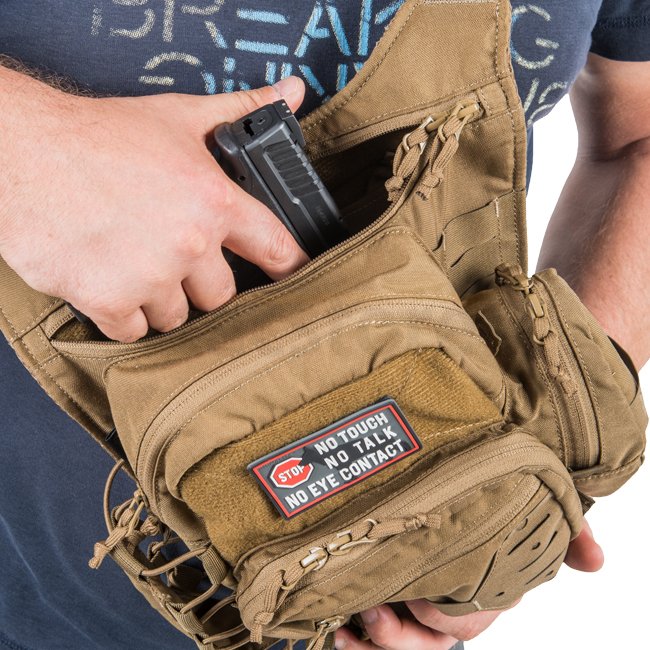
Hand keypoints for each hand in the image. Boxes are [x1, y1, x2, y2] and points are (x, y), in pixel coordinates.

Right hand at [0, 68, 306, 341]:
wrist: (21, 151)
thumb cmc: (99, 135)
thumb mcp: (179, 116)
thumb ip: (242, 110)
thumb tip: (291, 93)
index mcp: (214, 202)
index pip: (277, 248)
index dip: (292, 267)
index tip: (294, 279)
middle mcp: (188, 244)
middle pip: (221, 295)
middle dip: (201, 282)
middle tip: (174, 255)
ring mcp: (148, 276)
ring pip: (177, 316)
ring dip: (161, 299)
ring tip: (135, 263)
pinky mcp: (107, 301)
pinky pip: (135, 331)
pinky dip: (125, 315)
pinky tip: (110, 281)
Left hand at [334, 518, 603, 648]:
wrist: (452, 472)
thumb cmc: (489, 498)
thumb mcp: (526, 510)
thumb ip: (564, 531)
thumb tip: (596, 562)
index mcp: (477, 588)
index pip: (463, 621)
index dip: (442, 618)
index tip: (420, 598)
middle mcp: (444, 600)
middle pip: (425, 643)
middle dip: (400, 640)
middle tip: (376, 615)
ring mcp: (410, 598)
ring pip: (396, 643)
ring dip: (372, 645)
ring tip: (350, 627)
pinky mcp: (379, 587)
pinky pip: (366, 628)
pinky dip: (353, 638)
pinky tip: (338, 627)